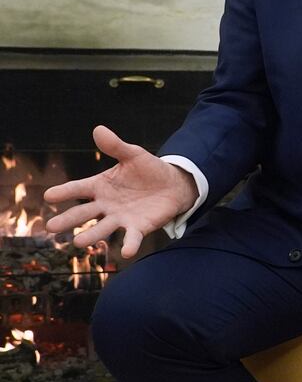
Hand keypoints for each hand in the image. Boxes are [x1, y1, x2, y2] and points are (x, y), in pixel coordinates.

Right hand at [43, 125, 198, 258]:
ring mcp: (120, 217)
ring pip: (102, 228)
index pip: (78, 188)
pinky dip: (129, 245)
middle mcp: (105, 204)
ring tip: (78, 243)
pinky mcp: (138, 227)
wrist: (172, 184)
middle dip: (68, 220)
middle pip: (83, 212)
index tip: (49, 195)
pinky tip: (125, 252)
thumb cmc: (147, 169)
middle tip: (51, 227)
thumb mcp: (133, 154)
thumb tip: (99, 129)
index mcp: (100, 186)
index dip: (64, 192)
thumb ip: (116, 146)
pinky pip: (132, 237)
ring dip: (91, 235)